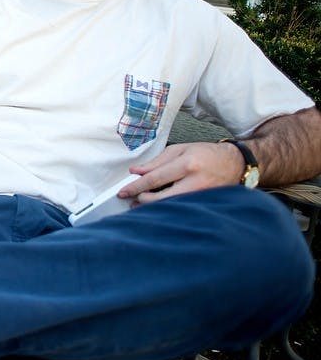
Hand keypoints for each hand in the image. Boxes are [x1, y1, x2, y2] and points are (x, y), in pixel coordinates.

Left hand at [124, 141, 244, 202]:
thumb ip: (157, 161)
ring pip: (171, 207)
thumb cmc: (207, 154)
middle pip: (162, 198)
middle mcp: (195, 182)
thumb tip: (136, 171)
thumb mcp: (180, 149)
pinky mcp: (205, 204)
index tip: (123, 191)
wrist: (235, 163)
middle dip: (142, 200)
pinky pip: (181, 209)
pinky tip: (158, 208)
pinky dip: (167, 209)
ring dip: (153, 207)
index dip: (137, 186)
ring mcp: (201, 196)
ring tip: (140, 204)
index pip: (155, 178)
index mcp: (187, 165)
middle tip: (130, 198)